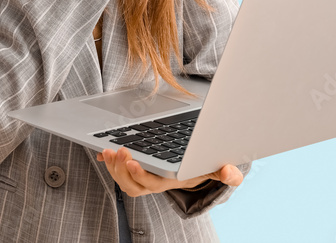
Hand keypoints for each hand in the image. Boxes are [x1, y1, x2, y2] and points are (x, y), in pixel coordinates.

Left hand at [96, 147, 243, 197]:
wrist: (189, 170)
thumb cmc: (198, 168)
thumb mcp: (212, 169)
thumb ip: (225, 173)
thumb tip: (232, 174)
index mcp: (168, 182)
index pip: (151, 183)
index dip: (140, 174)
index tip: (132, 161)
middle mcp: (151, 183)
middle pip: (132, 184)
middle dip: (122, 169)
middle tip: (119, 151)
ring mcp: (140, 178)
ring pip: (122, 179)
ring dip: (113, 167)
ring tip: (109, 151)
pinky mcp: (132, 169)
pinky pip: (117, 170)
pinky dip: (108, 163)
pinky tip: (103, 152)